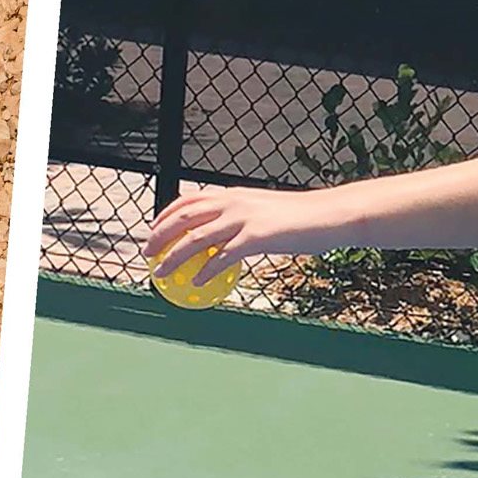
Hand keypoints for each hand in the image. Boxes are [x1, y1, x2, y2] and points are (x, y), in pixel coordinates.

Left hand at [144, 187, 324, 285]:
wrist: (329, 215)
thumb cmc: (303, 218)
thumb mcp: (266, 211)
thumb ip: (244, 219)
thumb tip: (229, 237)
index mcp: (234, 194)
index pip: (189, 199)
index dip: (166, 215)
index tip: (154, 230)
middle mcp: (234, 202)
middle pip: (184, 216)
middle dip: (160, 234)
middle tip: (149, 254)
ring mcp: (244, 219)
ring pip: (196, 238)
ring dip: (174, 257)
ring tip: (161, 273)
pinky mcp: (256, 238)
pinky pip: (223, 257)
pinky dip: (206, 271)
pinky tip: (196, 283)